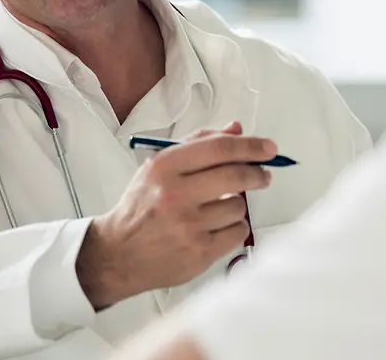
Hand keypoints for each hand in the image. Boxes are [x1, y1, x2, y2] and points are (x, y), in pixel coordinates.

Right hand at [76, 123, 275, 308]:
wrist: (117, 255)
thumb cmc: (141, 207)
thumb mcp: (158, 168)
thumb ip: (198, 144)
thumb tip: (236, 129)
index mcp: (164, 168)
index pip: (219, 148)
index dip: (250, 146)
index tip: (269, 148)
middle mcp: (175, 195)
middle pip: (235, 175)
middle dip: (257, 173)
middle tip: (263, 175)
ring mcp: (188, 226)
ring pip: (239, 206)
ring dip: (238, 205)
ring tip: (221, 208)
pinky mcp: (198, 253)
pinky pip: (237, 232)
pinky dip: (234, 228)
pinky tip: (218, 227)